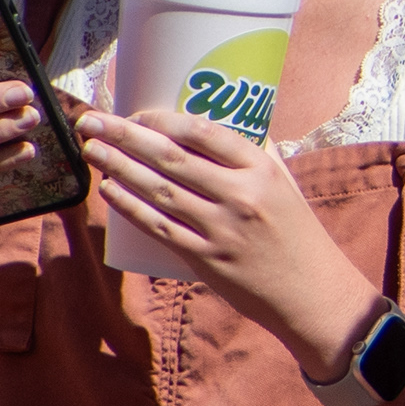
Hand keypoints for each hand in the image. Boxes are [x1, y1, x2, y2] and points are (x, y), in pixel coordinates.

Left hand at [81, 107, 376, 374]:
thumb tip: (220, 131)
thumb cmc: (299, 236)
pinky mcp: (206, 258)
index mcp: (262, 170)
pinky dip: (131, 207)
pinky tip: (110, 190)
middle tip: (93, 122)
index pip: (204, 133)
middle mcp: (240, 195)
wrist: (311, 293)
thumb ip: (257, 158)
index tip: (136, 112)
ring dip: (119, 166)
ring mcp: (221, 228)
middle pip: (171, 157)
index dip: (163, 120)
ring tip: (92, 150)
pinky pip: (159, 227)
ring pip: (159, 190)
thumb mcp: (287, 186)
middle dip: (125, 135)